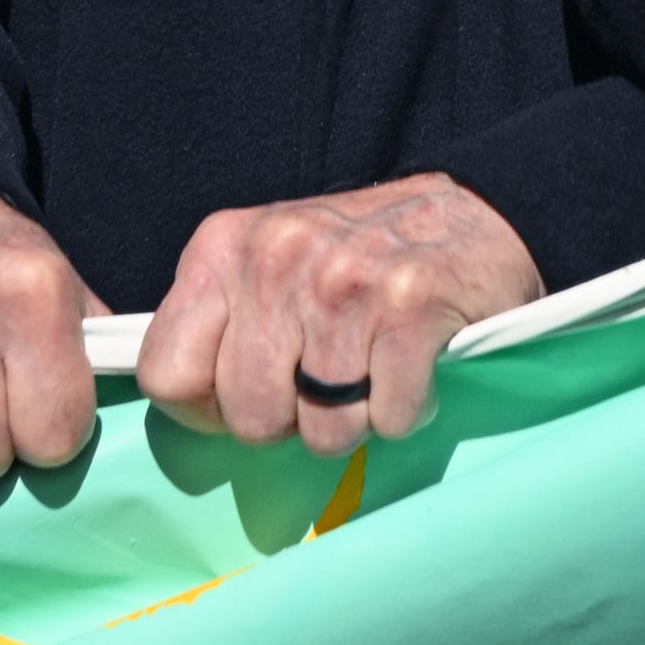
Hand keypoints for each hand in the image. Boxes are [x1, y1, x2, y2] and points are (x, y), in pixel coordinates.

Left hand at [137, 173, 541, 458]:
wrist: (478, 212)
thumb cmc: (357, 259)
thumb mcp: (266, 265)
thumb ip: (220, 324)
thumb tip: (189, 410)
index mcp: (223, 247)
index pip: (165, 373)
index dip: (206, 409)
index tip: (250, 394)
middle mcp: (277, 257)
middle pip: (250, 418)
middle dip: (292, 421)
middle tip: (326, 381)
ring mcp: (345, 281)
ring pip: (324, 432)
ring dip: (356, 419)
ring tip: (373, 369)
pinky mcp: (413, 307)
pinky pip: (389, 419)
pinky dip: (407, 411)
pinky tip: (414, 366)